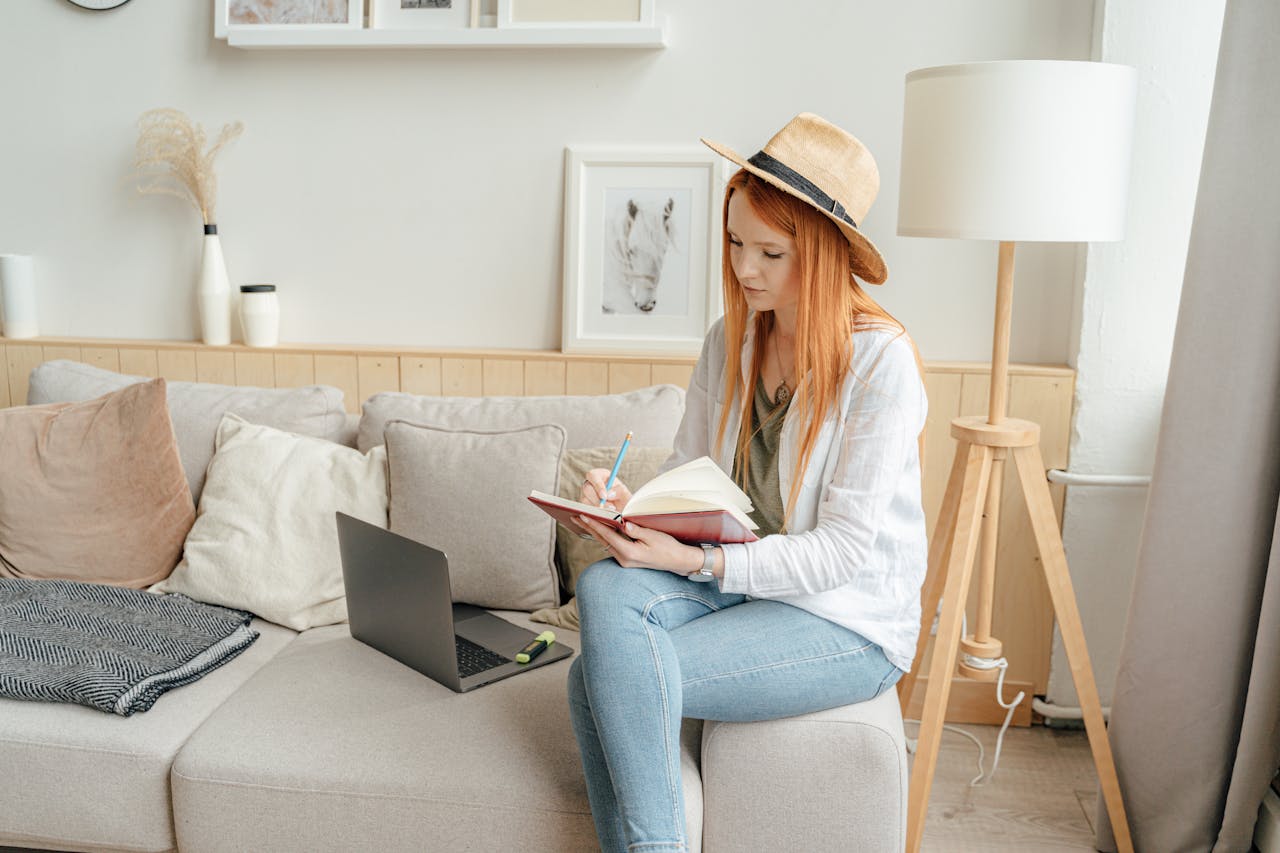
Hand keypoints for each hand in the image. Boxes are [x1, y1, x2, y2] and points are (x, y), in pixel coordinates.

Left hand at [576, 515, 702, 575]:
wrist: (677, 561)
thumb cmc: (668, 547)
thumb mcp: (654, 536)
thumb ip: (637, 530)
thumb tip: (623, 523)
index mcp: (630, 553)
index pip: (608, 535)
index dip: (595, 524)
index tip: (583, 514)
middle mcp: (624, 559)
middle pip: (602, 540)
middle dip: (588, 527)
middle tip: (575, 516)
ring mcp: (624, 561)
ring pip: (604, 543)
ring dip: (594, 531)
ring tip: (582, 520)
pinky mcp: (626, 559)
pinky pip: (611, 545)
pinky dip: (603, 535)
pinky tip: (597, 528)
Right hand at [581, 467, 632, 511]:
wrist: (622, 511)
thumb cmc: (623, 499)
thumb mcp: (625, 493)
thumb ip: (619, 491)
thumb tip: (608, 494)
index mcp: (599, 476)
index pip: (592, 475)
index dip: (597, 485)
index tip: (605, 496)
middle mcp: (589, 484)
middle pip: (586, 489)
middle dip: (597, 500)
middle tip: (610, 508)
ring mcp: (585, 496)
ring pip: (584, 501)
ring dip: (597, 509)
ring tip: (611, 514)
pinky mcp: (584, 507)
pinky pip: (585, 511)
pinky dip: (594, 516)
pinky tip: (604, 518)